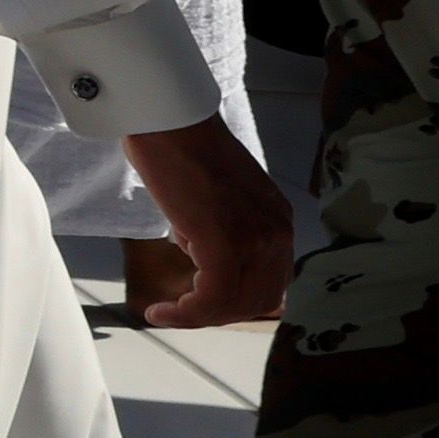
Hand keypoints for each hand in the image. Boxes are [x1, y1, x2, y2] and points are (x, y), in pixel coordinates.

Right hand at [122, 118, 293, 329]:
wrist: (169, 121)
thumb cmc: (182, 148)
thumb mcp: (219, 196)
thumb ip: (225, 226)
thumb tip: (202, 253)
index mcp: (278, 222)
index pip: (271, 283)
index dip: (235, 301)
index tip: (200, 302)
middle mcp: (277, 234)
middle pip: (258, 300)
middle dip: (217, 313)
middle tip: (181, 310)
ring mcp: (254, 239)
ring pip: (234, 305)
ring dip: (197, 316)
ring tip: (166, 312)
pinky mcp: (223, 243)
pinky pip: (210, 298)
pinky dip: (184, 314)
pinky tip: (159, 311)